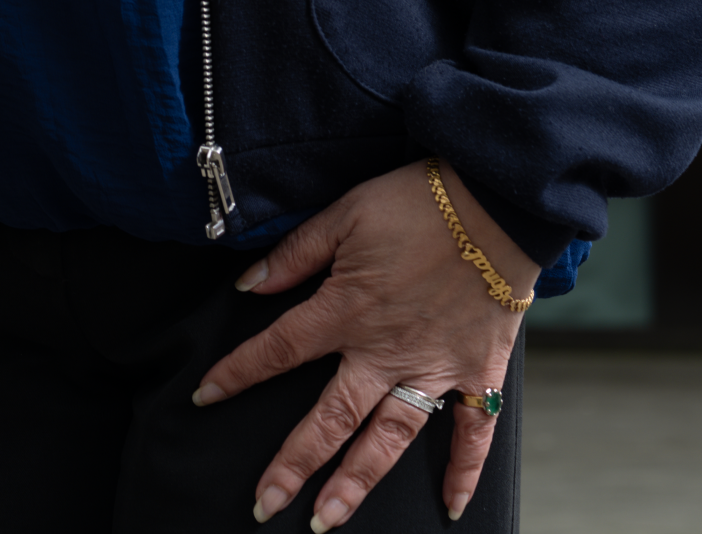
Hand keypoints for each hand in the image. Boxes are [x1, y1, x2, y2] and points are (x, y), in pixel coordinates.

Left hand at [191, 159, 535, 526]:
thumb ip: (296, 254)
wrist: (496, 200)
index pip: (279, 349)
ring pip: (388, 439)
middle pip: (330, 418)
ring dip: (356, 482)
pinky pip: (472, 431)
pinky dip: (465, 471)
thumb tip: (248, 286)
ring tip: (327, 521)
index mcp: (346, 310)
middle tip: (264, 505)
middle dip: (293, 464)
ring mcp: (434, 367)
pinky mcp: (478, 371)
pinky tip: (452, 508)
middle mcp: (385, 351)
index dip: (238, 372)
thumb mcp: (344, 214)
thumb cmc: (416, 201)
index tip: (205, 396)